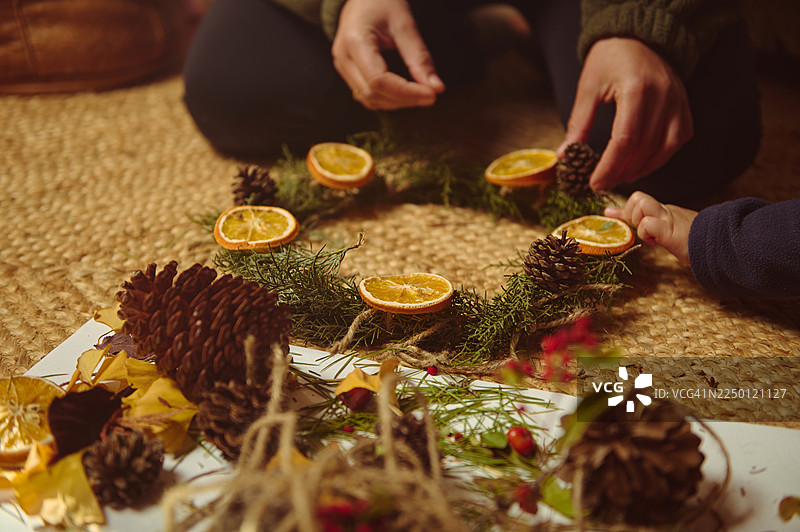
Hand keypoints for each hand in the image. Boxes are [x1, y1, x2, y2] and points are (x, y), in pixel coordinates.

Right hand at [332, 0, 444, 109]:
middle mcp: (343, 57)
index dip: (406, 92)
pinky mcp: (347, 71)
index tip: (432, 95)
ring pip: (368, 99)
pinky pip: (365, 94)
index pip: (379, 80)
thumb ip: (419, 57)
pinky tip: (404, 92)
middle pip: (373, 94)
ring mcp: (342, 66)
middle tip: (431, 94)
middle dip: (404, 99)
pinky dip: (387, 98)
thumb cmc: (381, 1)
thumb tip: (436, 88)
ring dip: (396, 102)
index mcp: (354, 41)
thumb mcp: (404, 23)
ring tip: (419, 93)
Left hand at [559, 38, 692, 190]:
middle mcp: (663, 95)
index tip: (594, 183)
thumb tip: (565, 155)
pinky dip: (661, 157)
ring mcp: (678, 101)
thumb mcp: (588, 87)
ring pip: (665, 148)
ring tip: (620, 176)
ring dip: (642, 169)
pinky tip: (642, 163)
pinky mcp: (684, 106)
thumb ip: (579, 123)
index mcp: (636, 89)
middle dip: (621, 172)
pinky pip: (677, 139)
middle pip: (644, 148)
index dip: (609, 167)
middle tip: (603, 183)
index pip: (625, 139)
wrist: (637, 37)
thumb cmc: (610, 59)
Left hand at [605, 191, 696, 265]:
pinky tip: (655, 242)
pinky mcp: (670, 231)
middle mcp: (666, 211)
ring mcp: (668, 218)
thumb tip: (653, 236)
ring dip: (638, 221)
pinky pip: (648, 224)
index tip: (608, 213)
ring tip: (650, 235)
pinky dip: (646, 233)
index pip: (640, 203)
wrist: (723, 244)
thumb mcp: (676, 234)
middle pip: (637, 197)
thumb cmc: (701, 244)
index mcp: (666, 212)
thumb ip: (662, 231)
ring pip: (640, 203)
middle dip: (630, 213)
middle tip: (642, 230)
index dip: (622, 210)